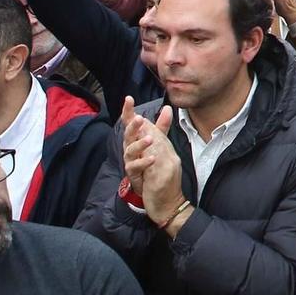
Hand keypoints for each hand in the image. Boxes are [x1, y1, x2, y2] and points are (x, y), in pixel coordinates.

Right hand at [120, 98, 182, 223]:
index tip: (128, 99)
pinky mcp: (134, 176)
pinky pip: (135, 167)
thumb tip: (167, 108)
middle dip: (132, 126)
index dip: (128, 111)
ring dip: (140, 143)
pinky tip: (152, 158)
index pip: (132, 124)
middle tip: (139, 118)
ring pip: (130, 150)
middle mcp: (132, 149)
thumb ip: (162, 127)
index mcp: (138, 140)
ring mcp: (132, 162)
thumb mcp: (162, 145)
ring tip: (150, 139)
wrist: (162, 196)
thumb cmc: (158, 167)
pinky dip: (144, 162)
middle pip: (128, 135)